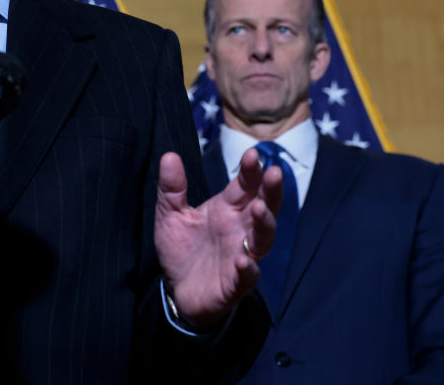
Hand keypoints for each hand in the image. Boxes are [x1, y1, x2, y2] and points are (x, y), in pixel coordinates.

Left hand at [154, 147, 281, 327]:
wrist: (177, 290)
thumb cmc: (181, 249)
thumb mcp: (170, 214)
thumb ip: (172, 188)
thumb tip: (169, 156)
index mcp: (227, 209)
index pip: (245, 186)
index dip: (251, 171)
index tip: (253, 153)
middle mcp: (240, 230)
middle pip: (265, 207)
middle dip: (271, 191)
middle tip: (274, 173)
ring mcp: (242, 255)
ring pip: (263, 238)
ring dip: (264, 223)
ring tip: (259, 208)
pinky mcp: (236, 283)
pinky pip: (248, 275)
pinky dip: (248, 267)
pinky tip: (244, 259)